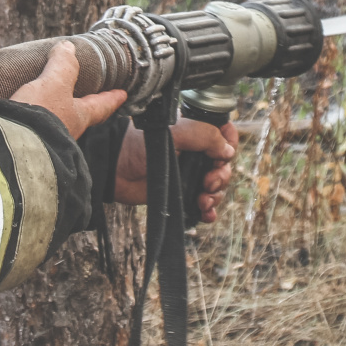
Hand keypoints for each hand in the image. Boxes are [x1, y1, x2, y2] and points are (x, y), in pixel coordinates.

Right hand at [11, 42, 125, 139]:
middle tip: (89, 98)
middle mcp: (66, 131)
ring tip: (51, 99)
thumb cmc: (41, 115)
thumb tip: (69, 47)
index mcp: (79, 117)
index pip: (101, 106)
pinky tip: (25, 112)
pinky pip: (36, 126)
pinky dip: (34, 117)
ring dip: (57, 111)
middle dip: (85, 106)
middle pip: (81, 116)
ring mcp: (47, 139)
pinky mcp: (26, 141)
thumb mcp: (54, 83)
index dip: (112, 98)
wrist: (11, 146)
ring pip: (58, 122)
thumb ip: (62, 65)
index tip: (123, 95)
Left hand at [116, 118, 240, 222]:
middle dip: (221, 177)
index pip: (225, 135)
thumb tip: (228, 151)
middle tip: (208, 182)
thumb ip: (205, 135)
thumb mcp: (176, 131)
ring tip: (203, 200)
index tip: (223, 156)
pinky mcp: (181, 193)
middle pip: (224, 165)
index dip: (229, 146)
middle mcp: (195, 151)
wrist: (115, 169)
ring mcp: (188, 173)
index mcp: (196, 131)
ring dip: (216, 195)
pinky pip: (203, 204)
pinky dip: (209, 211)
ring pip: (216, 186)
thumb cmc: (139, 144)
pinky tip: (206, 214)